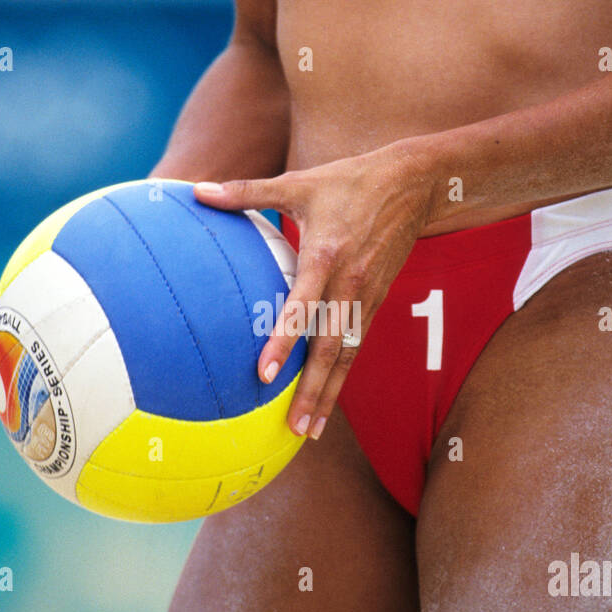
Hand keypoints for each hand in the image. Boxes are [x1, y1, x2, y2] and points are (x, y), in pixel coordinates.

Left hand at [193, 143, 433, 439]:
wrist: (413, 183)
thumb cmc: (349, 180)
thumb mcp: (299, 182)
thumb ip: (247, 191)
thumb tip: (197, 190)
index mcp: (326, 254)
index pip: (303, 306)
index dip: (284, 340)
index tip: (265, 373)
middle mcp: (350, 282)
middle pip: (331, 347)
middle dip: (313, 390)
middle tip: (294, 427)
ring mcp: (367, 296)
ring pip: (348, 354)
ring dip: (330, 394)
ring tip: (310, 430)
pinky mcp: (378, 300)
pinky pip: (357, 345)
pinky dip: (342, 374)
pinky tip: (328, 398)